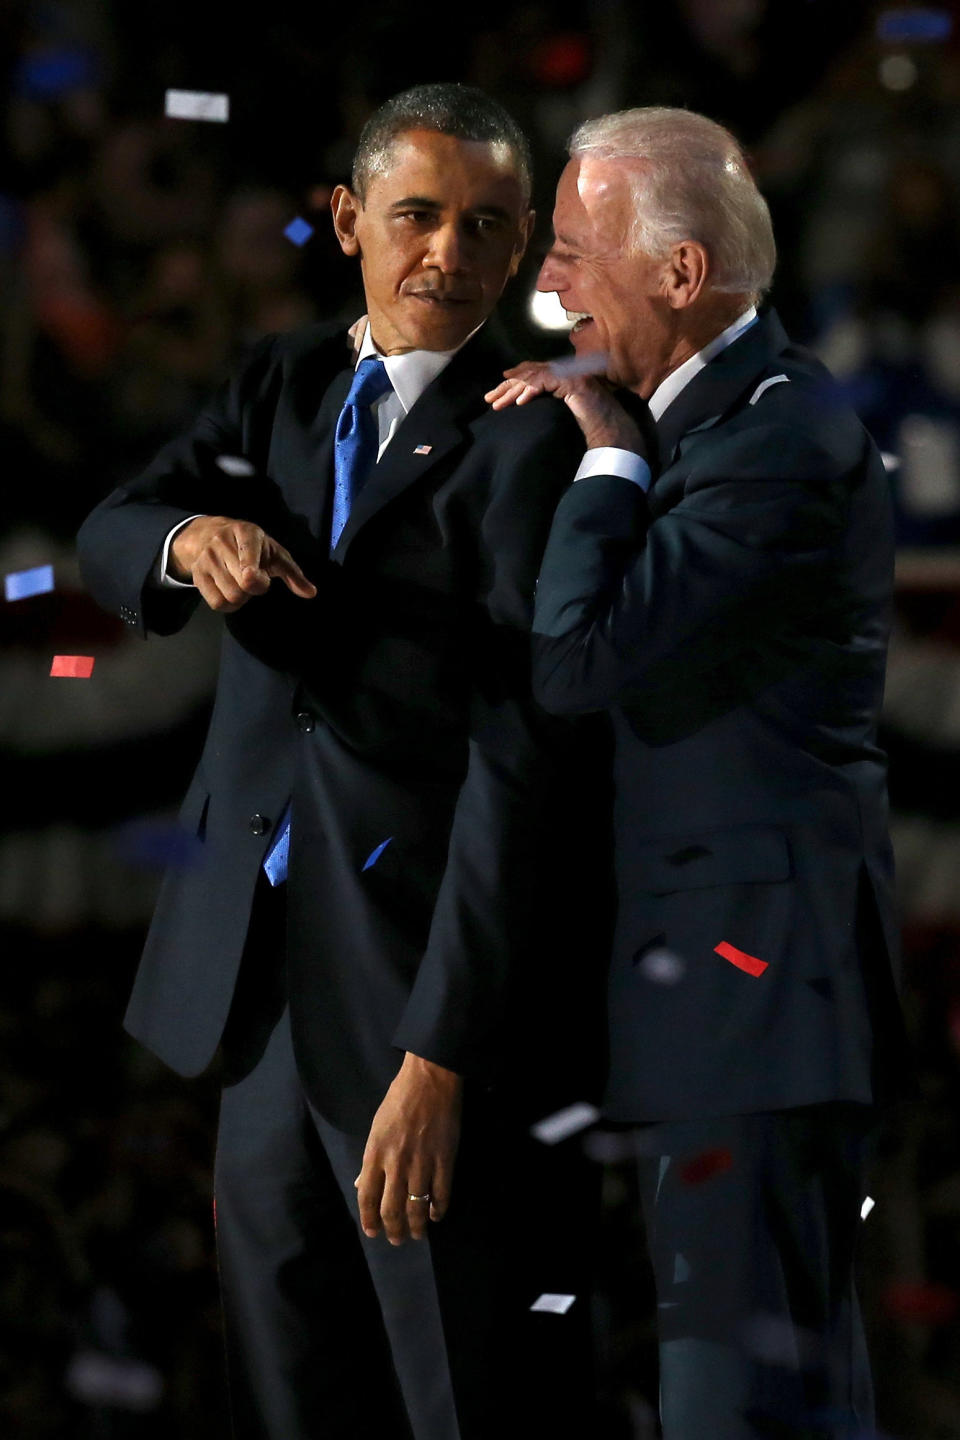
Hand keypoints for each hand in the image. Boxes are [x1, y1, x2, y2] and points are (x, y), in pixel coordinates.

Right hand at [169, 515, 316, 611]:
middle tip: (254, 578)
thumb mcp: (274, 553)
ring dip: (242, 597)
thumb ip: (293, 573)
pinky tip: (230, 592)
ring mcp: (207, 558)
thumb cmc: (252, 546)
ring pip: (231, 596)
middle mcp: (222, 542)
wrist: (208, 534)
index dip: (249, 568)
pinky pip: (216, 603)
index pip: (247, 552)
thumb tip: (311, 593)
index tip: (251, 577)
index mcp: (246, 533)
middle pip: (243, 585)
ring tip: (241, 582)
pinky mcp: (197, 574)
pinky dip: (228, 605)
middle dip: (254, 588)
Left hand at [355, 1053, 462, 1245]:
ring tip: (418, 1234)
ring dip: (417, 1226)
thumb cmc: (399, 1099)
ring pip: (417, 1207)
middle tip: (397, 1240)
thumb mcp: (376, 1127)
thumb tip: (362, 1186)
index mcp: (375, 1154)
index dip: (369, 1220)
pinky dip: (439, 1210)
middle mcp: (396, 1163)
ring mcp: (421, 1163)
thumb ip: (370, 1160)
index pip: (367, 1198)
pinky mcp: (444, 1160)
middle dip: (393, 1230)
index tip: (373, 1233)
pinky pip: (441, 1194)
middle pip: (392, 1209)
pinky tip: (437, 1215)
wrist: (429, 1079)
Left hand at [485, 361, 648, 453]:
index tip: (500, 385)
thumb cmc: (594, 425)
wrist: (613, 431)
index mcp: (565, 376)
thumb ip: (551, 404)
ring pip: (534, 376)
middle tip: (489, 399)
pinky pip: (546, 381)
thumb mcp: (565, 413)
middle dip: (507, 386)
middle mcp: (568, 371)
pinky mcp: (574, 382)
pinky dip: (531, 390)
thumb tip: (528, 405)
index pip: (535, 370)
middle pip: (530, 372)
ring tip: (498, 404)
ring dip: (513, 391)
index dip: (517, 375)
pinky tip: (520, 402)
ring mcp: (572, 374)